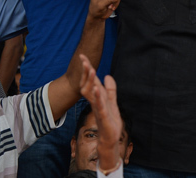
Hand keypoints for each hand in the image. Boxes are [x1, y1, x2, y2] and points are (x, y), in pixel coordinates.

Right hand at [78, 55, 122, 172]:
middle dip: (86, 72)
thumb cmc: (109, 120)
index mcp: (97, 97)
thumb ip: (110, 89)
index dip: (87, 69)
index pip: (91, 81)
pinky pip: (98, 105)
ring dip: (91, 81)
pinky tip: (97, 89)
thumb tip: (108, 75)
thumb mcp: (112, 101)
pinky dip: (98, 97)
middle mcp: (95, 101)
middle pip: (88, 84)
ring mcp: (98, 108)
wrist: (110, 138)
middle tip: (83, 59)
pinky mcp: (103, 116)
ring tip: (91, 69)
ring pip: (91, 93)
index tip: (83, 57)